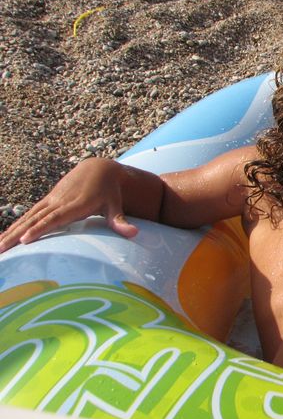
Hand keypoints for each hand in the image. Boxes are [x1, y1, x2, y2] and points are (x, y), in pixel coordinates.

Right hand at [0, 158, 137, 252]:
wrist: (99, 169)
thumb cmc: (111, 192)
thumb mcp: (117, 205)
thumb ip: (121, 220)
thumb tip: (135, 234)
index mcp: (76, 204)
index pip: (55, 218)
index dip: (41, 228)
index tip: (26, 239)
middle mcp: (60, 201)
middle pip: (35, 219)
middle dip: (17, 235)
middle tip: (1, 250)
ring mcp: (51, 200)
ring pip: (27, 217)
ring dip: (11, 232)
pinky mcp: (48, 201)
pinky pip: (28, 214)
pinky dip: (15, 225)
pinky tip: (4, 237)